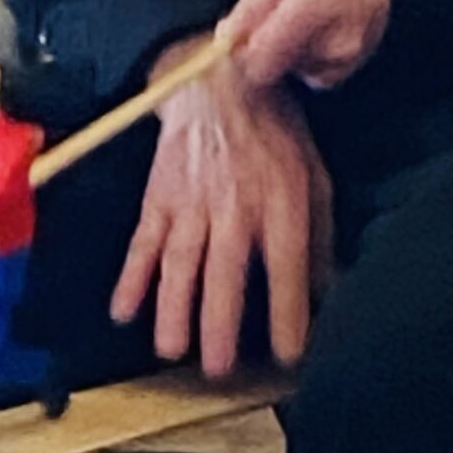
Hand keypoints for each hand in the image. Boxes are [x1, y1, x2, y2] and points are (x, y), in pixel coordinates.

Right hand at [110, 34, 334, 376]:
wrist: (218, 84)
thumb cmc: (275, 135)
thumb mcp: (314, 177)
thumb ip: (320, 238)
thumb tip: (330, 292)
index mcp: (281, 203)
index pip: (286, 267)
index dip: (287, 313)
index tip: (288, 355)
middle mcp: (235, 208)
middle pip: (225, 273)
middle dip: (219, 324)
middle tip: (217, 369)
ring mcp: (191, 204)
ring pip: (179, 263)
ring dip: (172, 309)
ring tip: (171, 350)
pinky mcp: (159, 199)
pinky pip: (142, 244)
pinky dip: (130, 278)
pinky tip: (122, 313)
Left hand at [221, 0, 391, 91]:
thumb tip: (229, 36)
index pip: (265, 53)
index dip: (239, 48)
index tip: (234, 32)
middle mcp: (343, 34)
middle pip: (275, 65)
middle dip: (262, 44)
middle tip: (272, 10)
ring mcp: (352, 53)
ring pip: (292, 69)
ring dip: (285, 48)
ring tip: (299, 12)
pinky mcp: (355, 63)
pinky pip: (313, 74)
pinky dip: (306, 56)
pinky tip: (314, 27)